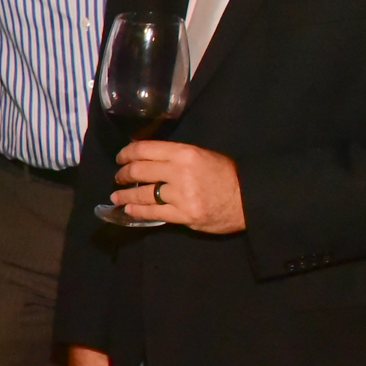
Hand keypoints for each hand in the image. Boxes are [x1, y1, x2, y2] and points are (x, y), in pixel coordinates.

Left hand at [112, 140, 245, 232]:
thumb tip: (147, 160)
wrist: (249, 198)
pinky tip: (130, 210)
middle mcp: (180, 172)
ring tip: (117, 197)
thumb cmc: (226, 174)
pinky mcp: (184, 215)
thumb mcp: (202, 155)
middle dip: (124, 175)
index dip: (127, 153)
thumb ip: (175, 157)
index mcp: (185, 153)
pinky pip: (154, 213)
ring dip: (126, 196)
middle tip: (118, 178)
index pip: (145, 150)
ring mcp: (181, 196)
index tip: (120, 158)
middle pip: (140, 171)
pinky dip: (138, 211)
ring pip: (143, 195)